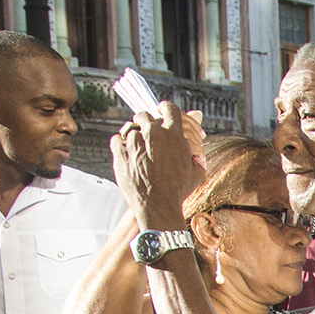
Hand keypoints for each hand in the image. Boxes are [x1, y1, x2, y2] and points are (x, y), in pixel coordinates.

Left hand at [111, 102, 202, 230]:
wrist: (158, 205)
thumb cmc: (178, 190)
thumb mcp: (196, 170)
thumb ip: (196, 146)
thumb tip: (197, 127)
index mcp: (173, 135)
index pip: (168, 108)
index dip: (165, 109)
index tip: (162, 112)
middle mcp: (153, 133)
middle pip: (146, 115)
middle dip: (147, 123)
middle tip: (149, 134)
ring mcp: (134, 141)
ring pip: (130, 127)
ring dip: (135, 135)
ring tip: (139, 148)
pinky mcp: (120, 151)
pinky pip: (117, 139)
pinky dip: (121, 144)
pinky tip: (129, 153)